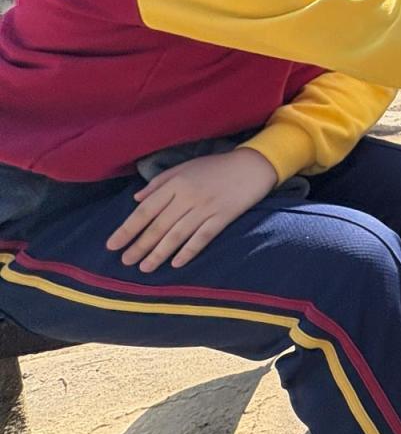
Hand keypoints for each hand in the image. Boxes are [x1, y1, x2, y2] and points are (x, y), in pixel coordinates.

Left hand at [107, 149, 277, 271]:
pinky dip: (189, 251)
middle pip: (159, 225)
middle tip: (125, 262)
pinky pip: (203, 237)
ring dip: (159, 253)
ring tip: (144, 267)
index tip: (113, 244)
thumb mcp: (185, 167)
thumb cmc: (217, 166)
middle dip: (140, 245)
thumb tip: (136, 199)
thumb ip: (160, 182)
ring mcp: (207, 208)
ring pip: (177, 234)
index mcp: (176, 183)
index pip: (146, 210)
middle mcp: (188, 196)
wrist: (254, 165)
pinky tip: (176, 263)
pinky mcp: (223, 217)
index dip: (128, 228)